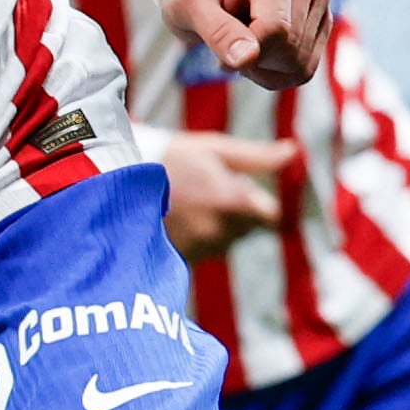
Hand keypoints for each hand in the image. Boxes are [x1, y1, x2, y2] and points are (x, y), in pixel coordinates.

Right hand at [150, 130, 297, 256]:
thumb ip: (257, 156)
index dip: (252, 198)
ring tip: (184, 203)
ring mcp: (199, 250)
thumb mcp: (214, 149)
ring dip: (213, 225)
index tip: (230, 183)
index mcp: (235, 202)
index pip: (268, 215)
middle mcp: (220, 231)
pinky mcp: (181, 261)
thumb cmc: (171, 156)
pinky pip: (202, 252)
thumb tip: (293, 151)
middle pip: (246, 229)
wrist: (116, 179)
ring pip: (223, 241)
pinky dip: (194, 239)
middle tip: (200, 188)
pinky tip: (174, 220)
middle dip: (233, 211)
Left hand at [164, 0, 328, 87]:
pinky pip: (304, 70)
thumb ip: (217, 30)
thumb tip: (245, 58)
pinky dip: (275, 73)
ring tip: (241, 42)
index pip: (276, 28)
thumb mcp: (188, 4)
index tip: (220, 48)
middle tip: (227, 43)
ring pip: (299, 64)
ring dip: (262, 68)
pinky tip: (257, 51)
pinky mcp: (323, 23)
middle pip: (290, 48)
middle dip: (254, 59)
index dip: (247, 51)